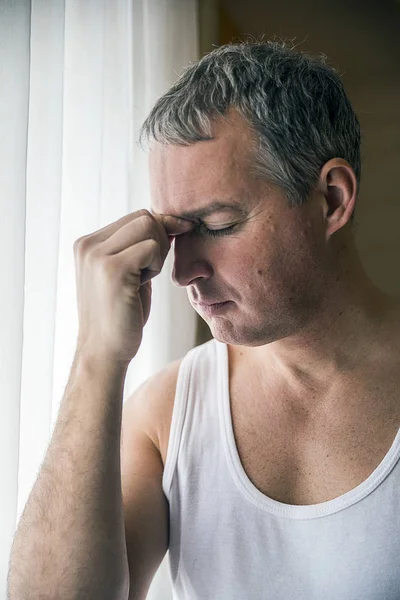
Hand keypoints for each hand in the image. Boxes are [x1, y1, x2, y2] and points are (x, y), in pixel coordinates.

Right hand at [73, 209, 192, 365]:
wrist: (104, 351)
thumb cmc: (121, 315)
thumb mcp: (129, 273)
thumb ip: (139, 247)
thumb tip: (170, 221)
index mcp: (87, 243)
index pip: (135, 216)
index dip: (160, 229)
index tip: (173, 244)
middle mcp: (88, 245)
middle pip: (144, 217)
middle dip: (161, 240)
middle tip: (151, 271)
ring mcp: (97, 256)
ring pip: (148, 226)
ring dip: (158, 252)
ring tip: (145, 278)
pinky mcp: (112, 269)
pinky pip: (152, 248)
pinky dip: (156, 265)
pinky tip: (143, 285)